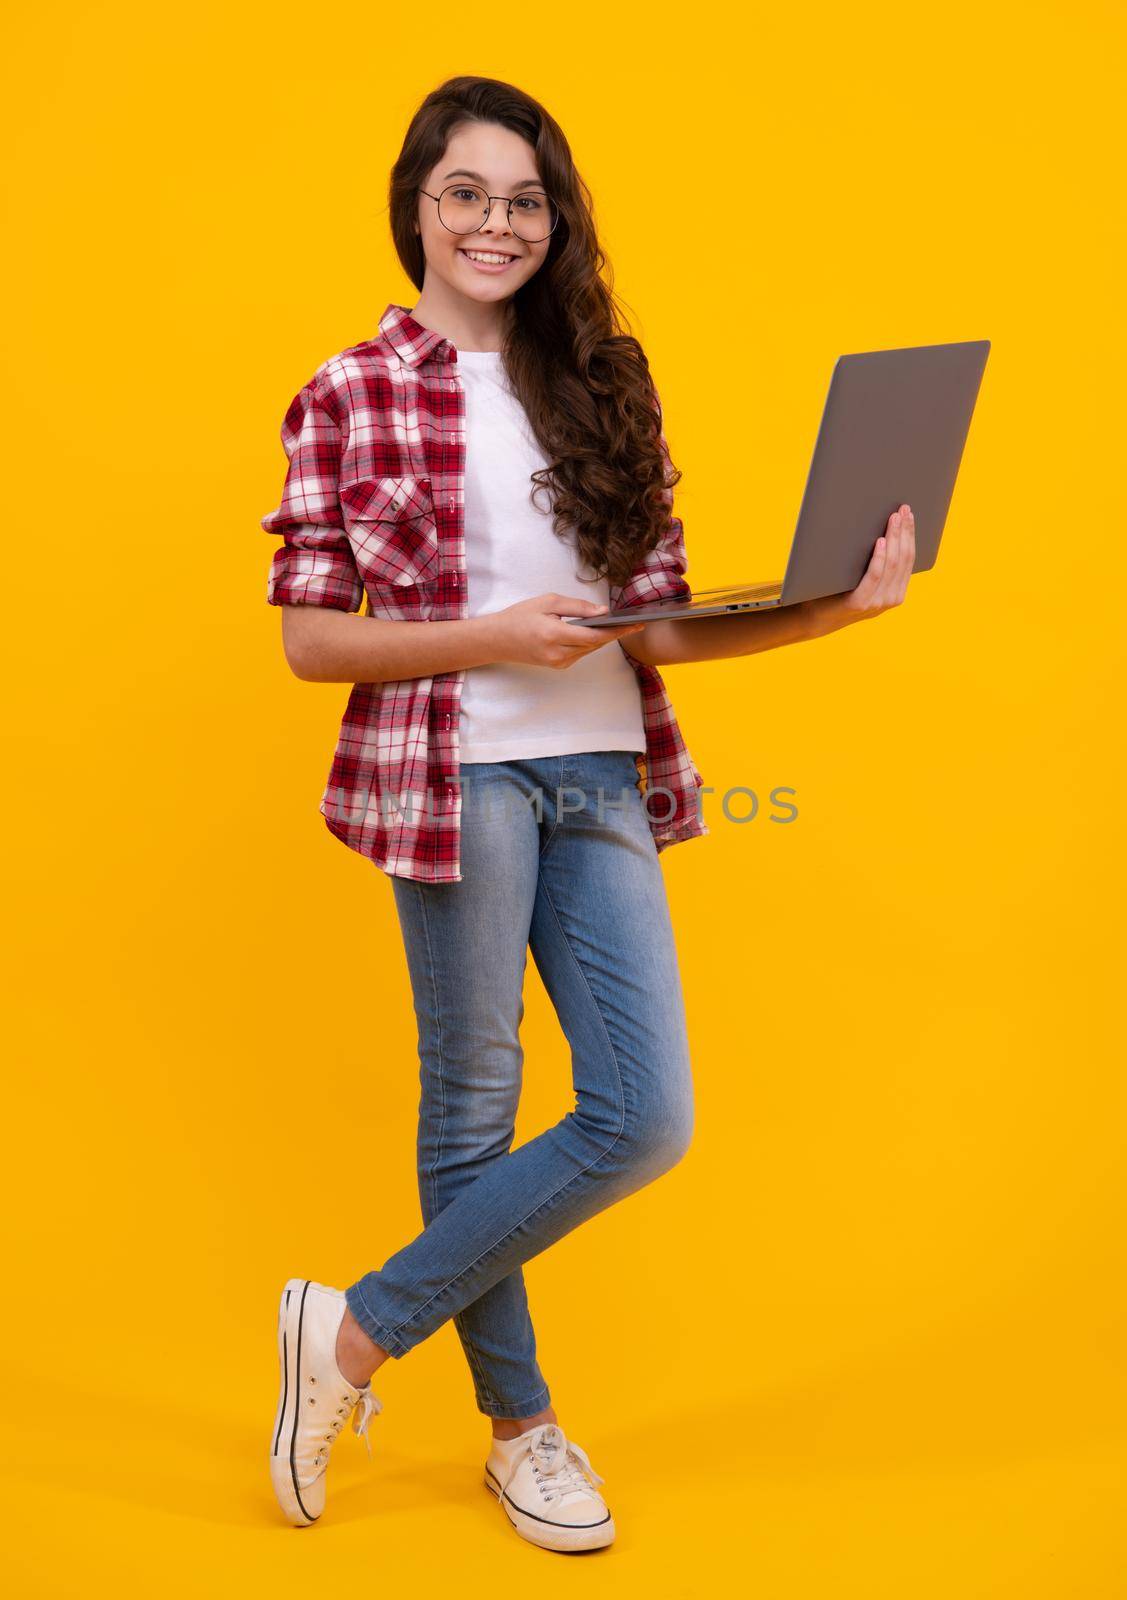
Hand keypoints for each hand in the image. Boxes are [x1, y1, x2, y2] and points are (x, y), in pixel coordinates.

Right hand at [483, 591, 645, 669]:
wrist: (497, 640)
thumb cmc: (520, 616)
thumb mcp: (548, 602)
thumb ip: (577, 607)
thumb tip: (603, 612)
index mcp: (554, 635)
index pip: (593, 636)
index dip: (616, 631)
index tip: (634, 625)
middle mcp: (557, 653)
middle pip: (595, 645)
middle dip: (615, 634)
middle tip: (635, 624)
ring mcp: (558, 663)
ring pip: (589, 650)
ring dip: (604, 638)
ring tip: (622, 626)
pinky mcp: (558, 666)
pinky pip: (581, 653)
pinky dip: (590, 643)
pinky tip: (599, 633)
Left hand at [801, 504, 916, 637]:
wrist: (817, 616)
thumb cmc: (839, 590)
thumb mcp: (864, 577)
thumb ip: (877, 562)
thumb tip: (882, 526)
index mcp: (896, 591)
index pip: (909, 558)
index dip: (910, 534)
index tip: (908, 513)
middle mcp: (891, 598)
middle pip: (902, 558)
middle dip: (904, 532)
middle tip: (902, 510)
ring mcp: (877, 602)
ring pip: (891, 564)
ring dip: (893, 539)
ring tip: (893, 520)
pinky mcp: (860, 603)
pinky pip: (874, 576)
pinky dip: (878, 558)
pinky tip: (879, 542)